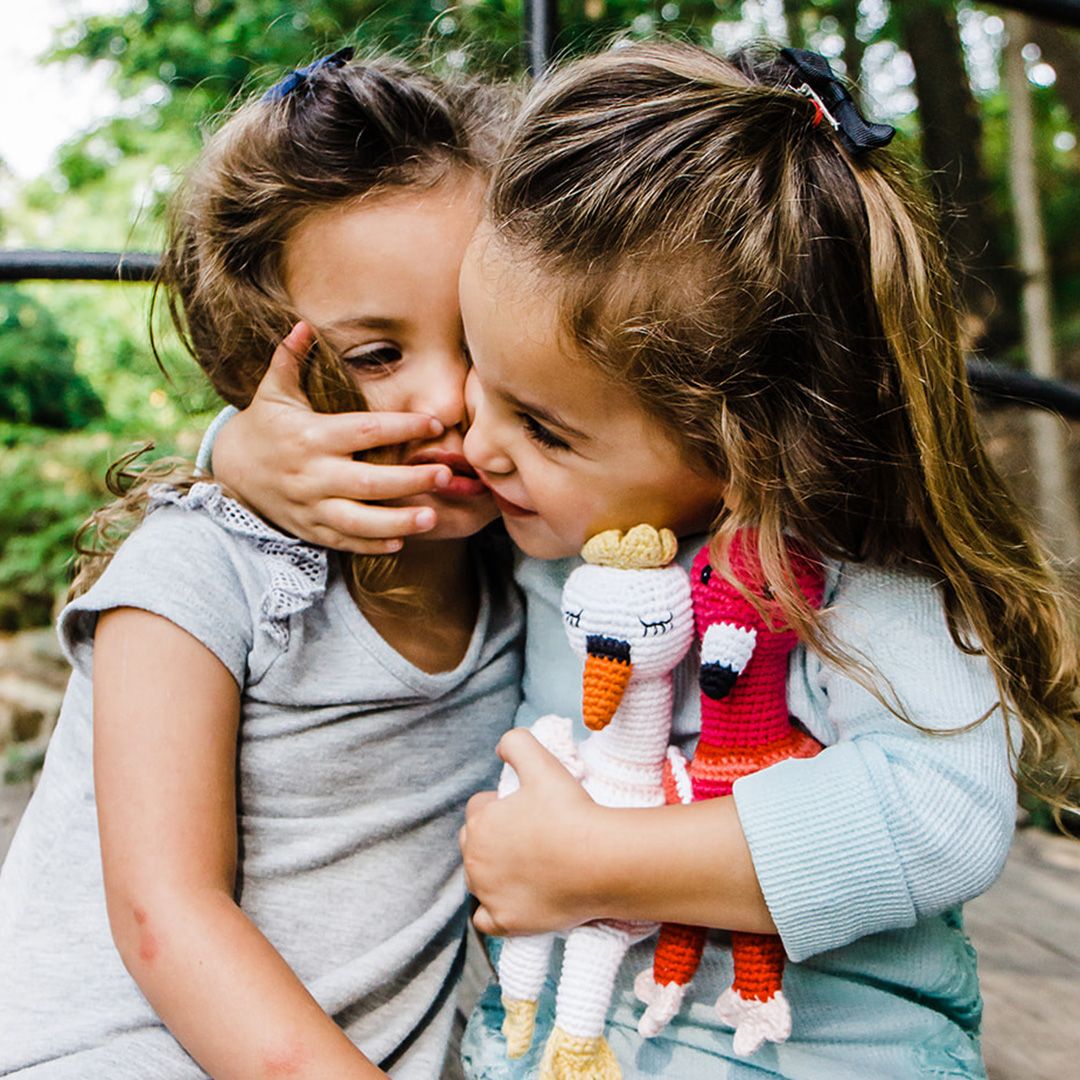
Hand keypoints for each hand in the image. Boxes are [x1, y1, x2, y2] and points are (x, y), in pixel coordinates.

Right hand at [212, 322, 453, 554]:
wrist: (232, 472)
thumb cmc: (264, 426)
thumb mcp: (273, 392)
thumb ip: (290, 360)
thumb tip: (303, 325)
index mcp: (311, 437)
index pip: (365, 431)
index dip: (401, 427)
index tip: (434, 423)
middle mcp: (313, 474)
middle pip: (369, 482)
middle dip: (409, 480)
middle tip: (445, 475)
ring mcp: (311, 506)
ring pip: (359, 521)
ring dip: (397, 522)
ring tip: (432, 518)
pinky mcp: (310, 529)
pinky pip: (345, 541)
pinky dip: (372, 544)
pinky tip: (401, 541)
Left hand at [460, 729, 603, 936]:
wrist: (598, 861)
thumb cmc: (570, 812)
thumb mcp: (542, 762)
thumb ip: (516, 743)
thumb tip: (502, 746)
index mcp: (480, 822)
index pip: (479, 808)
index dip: (501, 806)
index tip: (526, 811)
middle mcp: (475, 859)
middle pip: (474, 844)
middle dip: (492, 839)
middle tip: (528, 838)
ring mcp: (489, 894)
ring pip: (479, 880)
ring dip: (493, 873)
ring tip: (526, 868)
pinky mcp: (505, 922)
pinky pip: (486, 920)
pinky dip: (494, 912)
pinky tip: (514, 901)